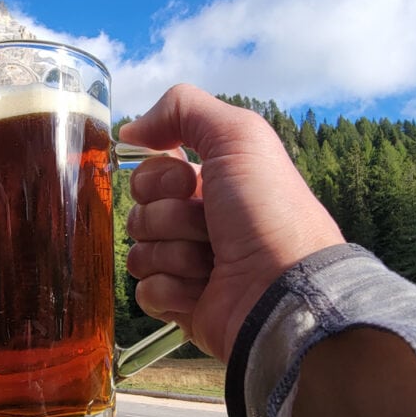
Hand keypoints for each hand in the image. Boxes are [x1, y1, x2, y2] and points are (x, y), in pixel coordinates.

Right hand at [120, 84, 343, 360]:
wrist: (284, 288)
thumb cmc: (268, 211)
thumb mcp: (238, 135)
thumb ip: (183, 109)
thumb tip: (131, 130)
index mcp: (212, 185)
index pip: (149, 175)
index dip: (161, 179)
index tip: (190, 184)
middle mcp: (200, 224)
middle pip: (140, 213)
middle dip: (169, 218)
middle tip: (208, 226)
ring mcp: (190, 268)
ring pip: (140, 254)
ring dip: (175, 254)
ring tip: (212, 263)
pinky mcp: (183, 307)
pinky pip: (146, 292)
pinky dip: (173, 290)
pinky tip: (203, 290)